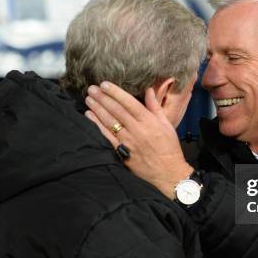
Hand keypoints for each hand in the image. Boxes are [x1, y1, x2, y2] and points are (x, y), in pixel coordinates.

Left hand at [84, 82, 192, 199]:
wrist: (167, 173)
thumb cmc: (169, 148)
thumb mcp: (167, 125)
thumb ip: (155, 107)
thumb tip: (149, 90)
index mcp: (149, 121)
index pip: (129, 103)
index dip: (115, 93)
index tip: (105, 84)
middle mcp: (137, 130)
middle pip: (116, 110)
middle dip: (102, 98)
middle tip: (92, 88)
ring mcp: (127, 141)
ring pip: (109, 121)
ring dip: (97, 109)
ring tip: (89, 99)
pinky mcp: (121, 152)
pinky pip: (106, 136)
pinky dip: (97, 125)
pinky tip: (90, 116)